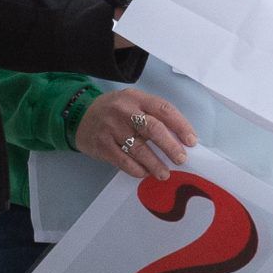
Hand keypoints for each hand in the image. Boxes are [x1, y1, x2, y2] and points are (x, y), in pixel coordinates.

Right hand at [75, 89, 197, 180]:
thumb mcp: (133, 103)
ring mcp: (112, 128)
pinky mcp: (102, 145)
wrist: (79, 116)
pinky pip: (123, 160)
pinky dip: (137, 169)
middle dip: (170, 146)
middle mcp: (124, 111)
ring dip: (155, 164)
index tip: (192, 141)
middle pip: (153, 129)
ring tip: (165, 173)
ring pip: (139, 148)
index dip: (181, 126)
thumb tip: (179, 139)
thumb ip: (153, 115)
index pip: (164, 109)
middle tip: (181, 159)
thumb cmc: (115, 111)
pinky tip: (145, 173)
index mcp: (137, 98)